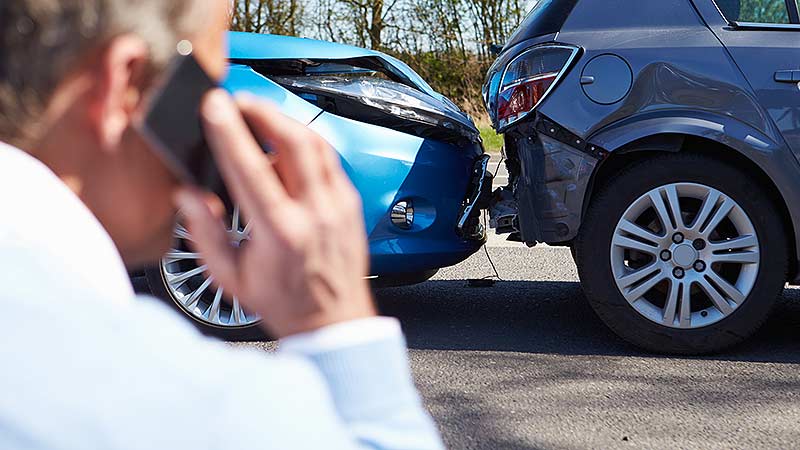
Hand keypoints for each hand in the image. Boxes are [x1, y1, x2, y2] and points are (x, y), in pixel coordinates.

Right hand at [175, 90, 375, 337]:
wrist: (334, 321)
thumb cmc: (283, 303)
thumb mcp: (231, 277)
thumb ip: (205, 233)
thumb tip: (187, 195)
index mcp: (280, 232)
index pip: (252, 168)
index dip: (230, 131)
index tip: (214, 106)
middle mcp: (315, 213)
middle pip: (294, 140)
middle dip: (262, 111)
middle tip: (238, 101)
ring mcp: (338, 205)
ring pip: (316, 143)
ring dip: (285, 121)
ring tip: (259, 116)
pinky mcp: (351, 203)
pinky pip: (329, 159)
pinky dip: (305, 143)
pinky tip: (286, 145)